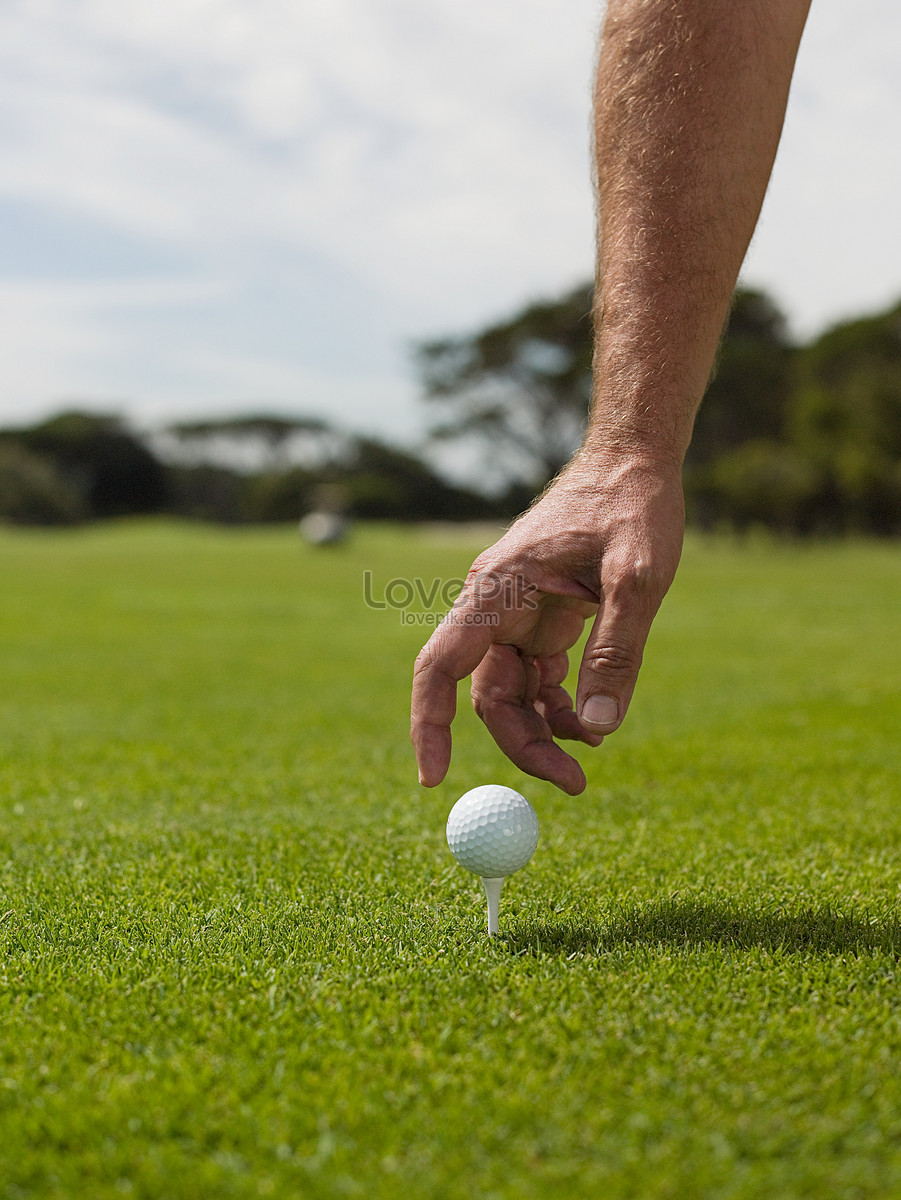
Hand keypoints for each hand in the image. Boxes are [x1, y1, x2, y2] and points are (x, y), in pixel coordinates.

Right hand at [411, 455, 684, 793]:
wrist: (633, 460)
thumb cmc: (632, 505)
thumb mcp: (636, 577)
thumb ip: (616, 650)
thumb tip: (598, 729)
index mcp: (496, 590)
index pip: (439, 666)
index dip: (428, 724)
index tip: (433, 779)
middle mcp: (494, 606)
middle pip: (484, 696)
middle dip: (522, 744)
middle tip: (574, 784)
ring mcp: (515, 615)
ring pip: (511, 693)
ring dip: (544, 730)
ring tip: (592, 752)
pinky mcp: (541, 620)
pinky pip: (537, 679)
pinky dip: (560, 706)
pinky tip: (593, 718)